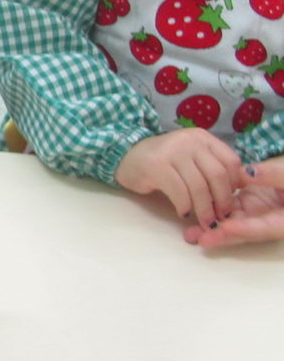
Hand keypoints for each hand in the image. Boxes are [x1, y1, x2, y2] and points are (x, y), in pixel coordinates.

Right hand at [115, 129, 241, 230]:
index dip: (234, 185)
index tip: (231, 201)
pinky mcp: (157, 166)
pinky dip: (185, 206)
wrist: (126, 156)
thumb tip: (233, 193)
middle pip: (217, 175)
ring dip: (205, 209)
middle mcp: (190, 141)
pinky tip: (183, 212)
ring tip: (205, 222)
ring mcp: (172, 151)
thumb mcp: (190, 157)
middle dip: (223, 201)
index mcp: (202, 138)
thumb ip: (209, 167)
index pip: (230, 162)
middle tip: (222, 218)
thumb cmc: (162, 161)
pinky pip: (179, 192)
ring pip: (199, 186)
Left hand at [184, 157, 283, 247]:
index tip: (225, 228)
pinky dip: (211, 209)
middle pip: (243, 231)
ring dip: (212, 226)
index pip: (263, 228)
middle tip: (199, 239)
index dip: (244, 229)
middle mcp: (267, 221)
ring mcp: (255, 212)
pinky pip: (226, 207)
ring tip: (190, 233)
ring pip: (231, 221)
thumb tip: (248, 172)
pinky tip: (193, 211)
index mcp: (283, 221)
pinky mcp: (245, 202)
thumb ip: (273, 176)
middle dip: (221, 236)